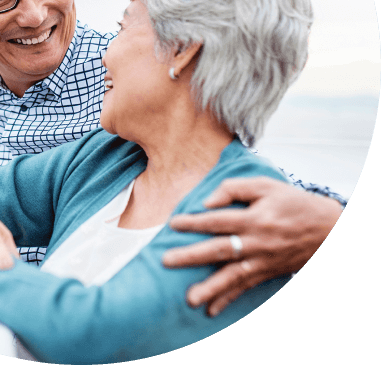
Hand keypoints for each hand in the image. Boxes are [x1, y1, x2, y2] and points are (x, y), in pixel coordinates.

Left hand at [162, 176, 342, 315]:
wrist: (330, 229)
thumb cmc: (294, 203)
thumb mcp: (266, 185)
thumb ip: (234, 188)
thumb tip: (206, 202)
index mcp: (254, 218)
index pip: (217, 221)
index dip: (194, 223)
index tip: (172, 224)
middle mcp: (256, 242)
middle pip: (219, 250)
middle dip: (191, 256)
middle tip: (166, 261)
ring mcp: (263, 262)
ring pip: (232, 276)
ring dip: (210, 288)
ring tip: (189, 299)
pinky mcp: (268, 273)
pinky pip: (246, 288)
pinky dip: (228, 299)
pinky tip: (212, 310)